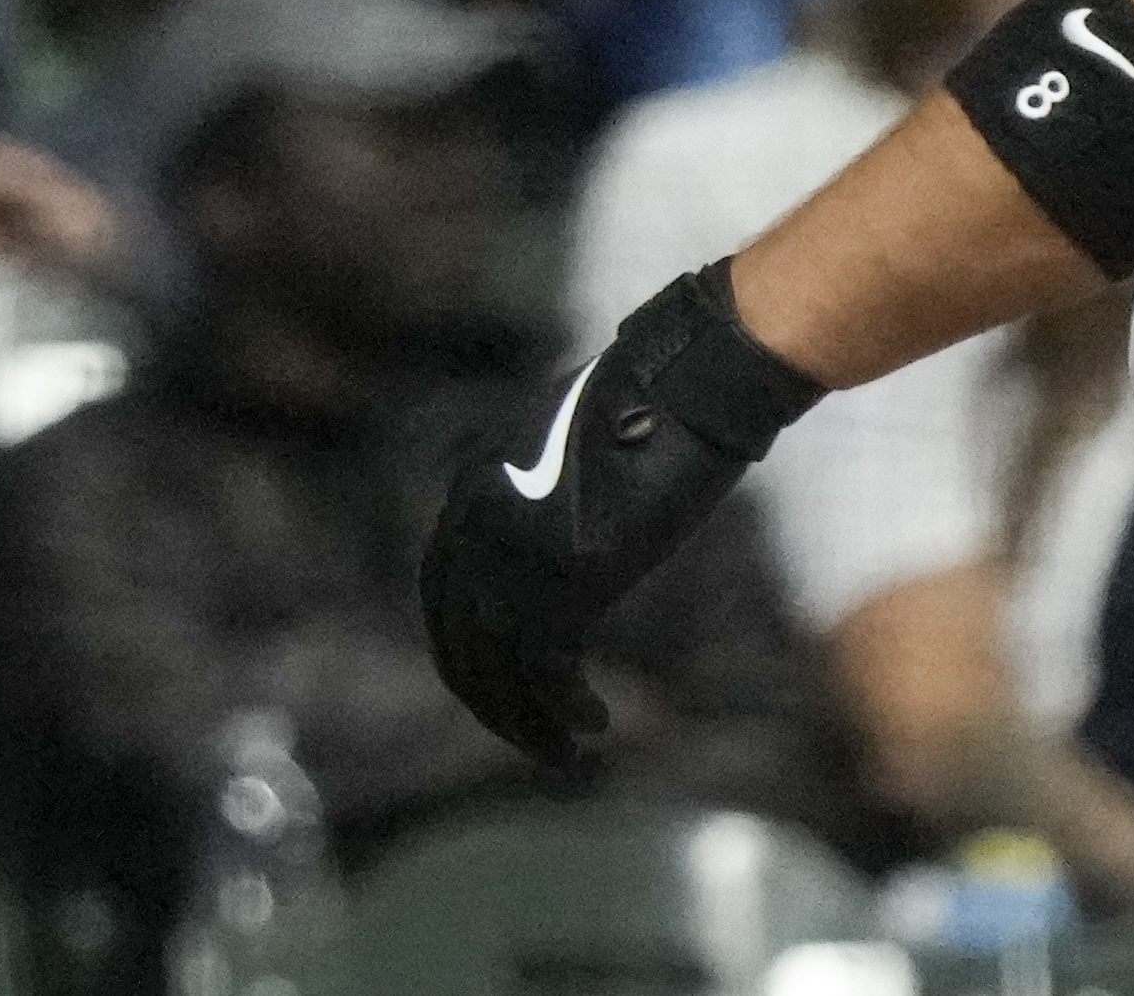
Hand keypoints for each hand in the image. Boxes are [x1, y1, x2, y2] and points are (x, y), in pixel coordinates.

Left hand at [421, 270, 820, 769]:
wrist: (689, 381)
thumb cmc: (651, 406)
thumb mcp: (569, 447)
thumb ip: (543, 495)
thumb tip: (558, 541)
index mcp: (473, 485)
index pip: (444, 590)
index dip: (468, 650)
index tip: (503, 684)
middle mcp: (477, 519)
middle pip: (460, 639)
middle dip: (492, 700)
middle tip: (531, 735)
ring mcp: (517, 548)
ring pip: (496, 667)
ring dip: (527, 721)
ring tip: (565, 752)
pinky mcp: (567, 576)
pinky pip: (544, 670)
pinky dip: (562, 709)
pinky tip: (593, 724)